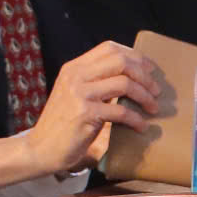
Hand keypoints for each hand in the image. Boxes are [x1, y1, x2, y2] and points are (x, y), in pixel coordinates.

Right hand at [0, 42, 157, 183]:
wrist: (41, 148)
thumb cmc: (62, 123)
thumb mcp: (74, 94)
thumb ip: (94, 82)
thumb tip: (130, 77)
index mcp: (73, 68)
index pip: (109, 48)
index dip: (135, 56)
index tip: (150, 69)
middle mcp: (75, 76)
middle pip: (120, 61)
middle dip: (144, 74)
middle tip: (155, 90)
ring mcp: (79, 94)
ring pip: (124, 83)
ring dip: (145, 96)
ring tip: (152, 108)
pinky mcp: (85, 114)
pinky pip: (121, 111)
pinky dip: (136, 120)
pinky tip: (141, 127)